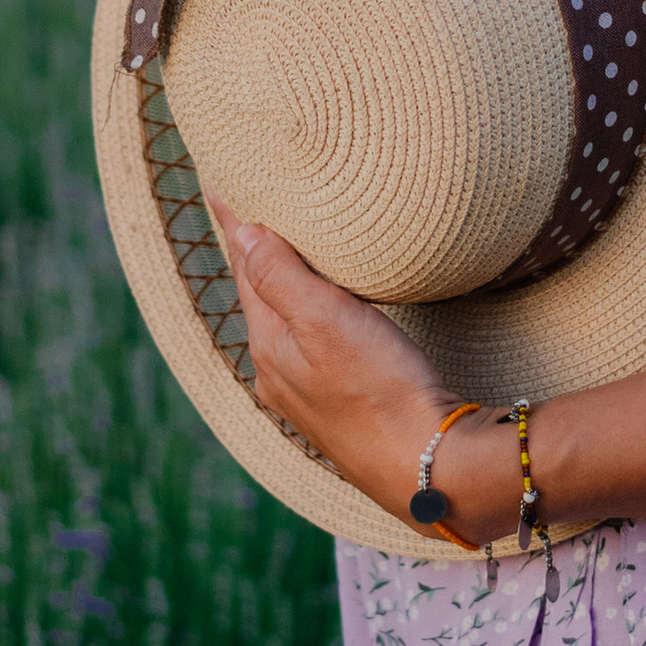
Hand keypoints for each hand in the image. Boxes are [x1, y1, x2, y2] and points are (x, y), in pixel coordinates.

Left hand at [213, 206, 471, 526]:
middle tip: (246, 207)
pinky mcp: (339, 410)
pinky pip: (308, 348)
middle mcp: (277, 372)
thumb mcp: (325, 320)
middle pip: (259, 294)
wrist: (429, 466)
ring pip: (283, 323)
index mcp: (269, 344)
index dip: (234, 220)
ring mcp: (307, 395)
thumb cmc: (381, 389)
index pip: (245, 266)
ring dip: (278, 284)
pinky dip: (304, 316)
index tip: (216, 180)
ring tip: (280, 252)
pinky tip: (319, 319)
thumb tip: (244, 232)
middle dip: (252, 251)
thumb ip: (281, 275)